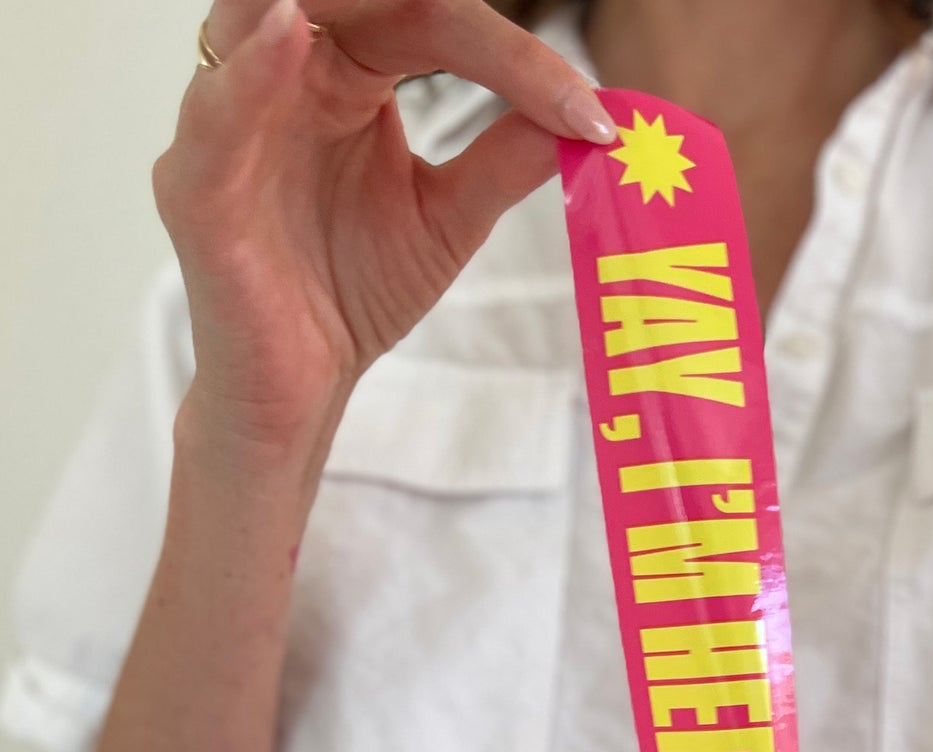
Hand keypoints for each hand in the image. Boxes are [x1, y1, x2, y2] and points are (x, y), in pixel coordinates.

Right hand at [153, 0, 614, 469]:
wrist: (305, 388)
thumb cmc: (356, 291)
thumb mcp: (448, 217)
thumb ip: (503, 160)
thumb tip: (586, 117)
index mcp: (345, 76)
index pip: (426, 19)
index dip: (513, 56)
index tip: (591, 115)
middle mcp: (284, 80)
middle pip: (352, 0)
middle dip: (439, 11)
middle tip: (513, 52)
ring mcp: (234, 125)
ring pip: (265, 17)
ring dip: (334, 2)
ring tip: (425, 6)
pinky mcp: (197, 186)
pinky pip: (215, 110)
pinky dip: (251, 69)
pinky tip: (291, 34)